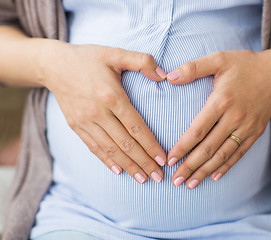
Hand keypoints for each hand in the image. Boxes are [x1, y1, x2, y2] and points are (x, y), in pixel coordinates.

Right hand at [39, 41, 167, 183]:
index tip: (163, 159)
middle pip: (125, 143)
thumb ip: (142, 61)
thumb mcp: (115, 53)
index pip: (136, 127)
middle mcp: (98, 113)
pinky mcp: (75, 126)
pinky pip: (93, 148)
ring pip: (110, 150)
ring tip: (143, 179)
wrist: (53, 65)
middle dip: (144, 162)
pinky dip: (106, 161)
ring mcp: (85, 122)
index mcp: (111, 96)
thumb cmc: (89, 58)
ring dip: (128, 166)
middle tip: (158, 176)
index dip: (151, 145)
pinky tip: (118, 171)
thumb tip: (165, 75)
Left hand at [166, 50, 270, 188]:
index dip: (182, 147)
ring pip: (223, 155)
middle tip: (176, 181)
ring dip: (205, 171)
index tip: (170, 160)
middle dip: (190, 166)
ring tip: (191, 184)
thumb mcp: (219, 59)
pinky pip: (239, 153)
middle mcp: (235, 118)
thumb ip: (193, 68)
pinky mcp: (256, 132)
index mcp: (222, 101)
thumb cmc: (245, 64)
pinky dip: (226, 166)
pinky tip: (214, 176)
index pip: (197, 130)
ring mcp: (247, 127)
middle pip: (208, 148)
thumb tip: (168, 77)